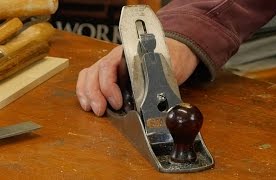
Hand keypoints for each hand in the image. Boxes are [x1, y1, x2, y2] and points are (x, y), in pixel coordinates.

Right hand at [76, 38, 198, 115]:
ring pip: (89, 75)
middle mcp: (115, 58)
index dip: (108, 87)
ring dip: (87, 94)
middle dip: (94, 94)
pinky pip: (89, 79)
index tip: (117, 103)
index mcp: (129, 54)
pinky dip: (85, 92)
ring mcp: (110, 65)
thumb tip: (151, 105)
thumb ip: (158, 83)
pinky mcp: (108, 75)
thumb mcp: (168, 71)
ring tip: (93, 109)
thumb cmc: (170, 61)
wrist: (173, 55)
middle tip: (100, 111)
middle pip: (95, 72)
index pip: (108, 67)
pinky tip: (89, 104)